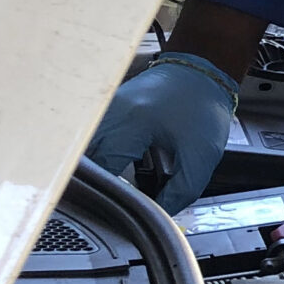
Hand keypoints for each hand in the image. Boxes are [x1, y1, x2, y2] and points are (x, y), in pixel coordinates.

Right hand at [88, 53, 239, 215]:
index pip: (101, 170)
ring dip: (89, 170)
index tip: (116, 211)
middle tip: (101, 206)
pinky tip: (103, 168)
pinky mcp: (105, 109)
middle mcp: (109, 113)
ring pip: (80, 149)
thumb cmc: (204, 104)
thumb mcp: (202, 155)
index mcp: (130, 123)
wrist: (203, 69)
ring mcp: (103, 108)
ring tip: (100, 189)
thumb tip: (161, 213)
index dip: (107, 195)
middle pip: (81, 160)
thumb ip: (182, 190)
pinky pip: (88, 137)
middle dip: (90, 185)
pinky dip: (92, 155)